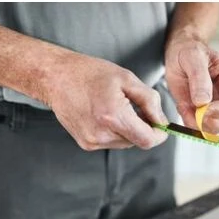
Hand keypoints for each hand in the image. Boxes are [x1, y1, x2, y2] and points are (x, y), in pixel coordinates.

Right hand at [44, 54, 167, 150]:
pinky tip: (106, 114)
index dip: (159, 135)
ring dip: (129, 129)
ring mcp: (92, 141)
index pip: (147, 140)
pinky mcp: (86, 144)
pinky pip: (112, 142)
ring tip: (118, 108)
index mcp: (113, 116)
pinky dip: (116, 131)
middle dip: (143, 128)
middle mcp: (102, 134)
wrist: (56, 77)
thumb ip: (150, 101)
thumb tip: (162, 121)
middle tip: (138, 108)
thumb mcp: (127, 79)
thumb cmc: (90, 74)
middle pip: (137, 141)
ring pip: (126, 143)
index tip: (162, 127)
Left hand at [165, 33, 218, 132]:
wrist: (177, 53)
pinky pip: (201, 128)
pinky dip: (191, 124)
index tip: (205, 111)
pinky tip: (183, 108)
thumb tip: (203, 102)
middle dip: (217, 123)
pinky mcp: (204, 114)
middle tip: (198, 116)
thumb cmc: (188, 50)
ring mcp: (218, 106)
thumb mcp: (192, 56)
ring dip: (202, 126)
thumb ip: (199, 78)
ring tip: (186, 109)